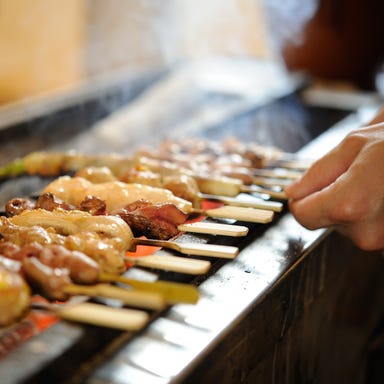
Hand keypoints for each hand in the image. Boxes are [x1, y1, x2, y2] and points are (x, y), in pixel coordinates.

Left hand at [285, 112, 383, 250]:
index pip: (302, 215)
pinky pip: (364, 228)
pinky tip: (382, 196)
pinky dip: (366, 213)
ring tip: (373, 183)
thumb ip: (316, 173)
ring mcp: (383, 243)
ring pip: (343, 225)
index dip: (301, 199)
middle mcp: (366, 233)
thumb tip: (292, 192)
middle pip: (323, 220)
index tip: (306, 188)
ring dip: (349, 205)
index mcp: (351, 206)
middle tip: (353, 175)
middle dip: (328, 198)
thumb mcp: (353, 146)